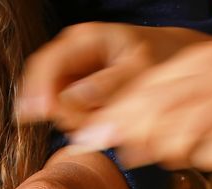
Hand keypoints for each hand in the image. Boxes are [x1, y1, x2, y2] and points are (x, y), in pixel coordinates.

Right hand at [17, 23, 211, 130]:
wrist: (174, 62)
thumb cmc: (161, 59)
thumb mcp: (140, 68)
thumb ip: (107, 84)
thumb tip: (71, 97)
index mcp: (83, 40)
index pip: (46, 64)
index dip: (38, 90)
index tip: (41, 113)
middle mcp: (71, 56)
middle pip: (44, 91)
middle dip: (66, 112)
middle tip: (99, 120)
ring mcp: (72, 76)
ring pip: (57, 110)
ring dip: (80, 122)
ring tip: (112, 116)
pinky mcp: (78, 95)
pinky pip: (70, 118)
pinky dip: (87, 125)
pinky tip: (107, 120)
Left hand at [66, 32, 211, 170]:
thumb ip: (184, 92)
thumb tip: (142, 125)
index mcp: (200, 61)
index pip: (141, 91)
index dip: (112, 118)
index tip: (88, 138)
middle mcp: (210, 79)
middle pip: (151, 117)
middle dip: (133, 141)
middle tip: (131, 155)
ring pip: (178, 139)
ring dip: (177, 153)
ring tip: (197, 147)